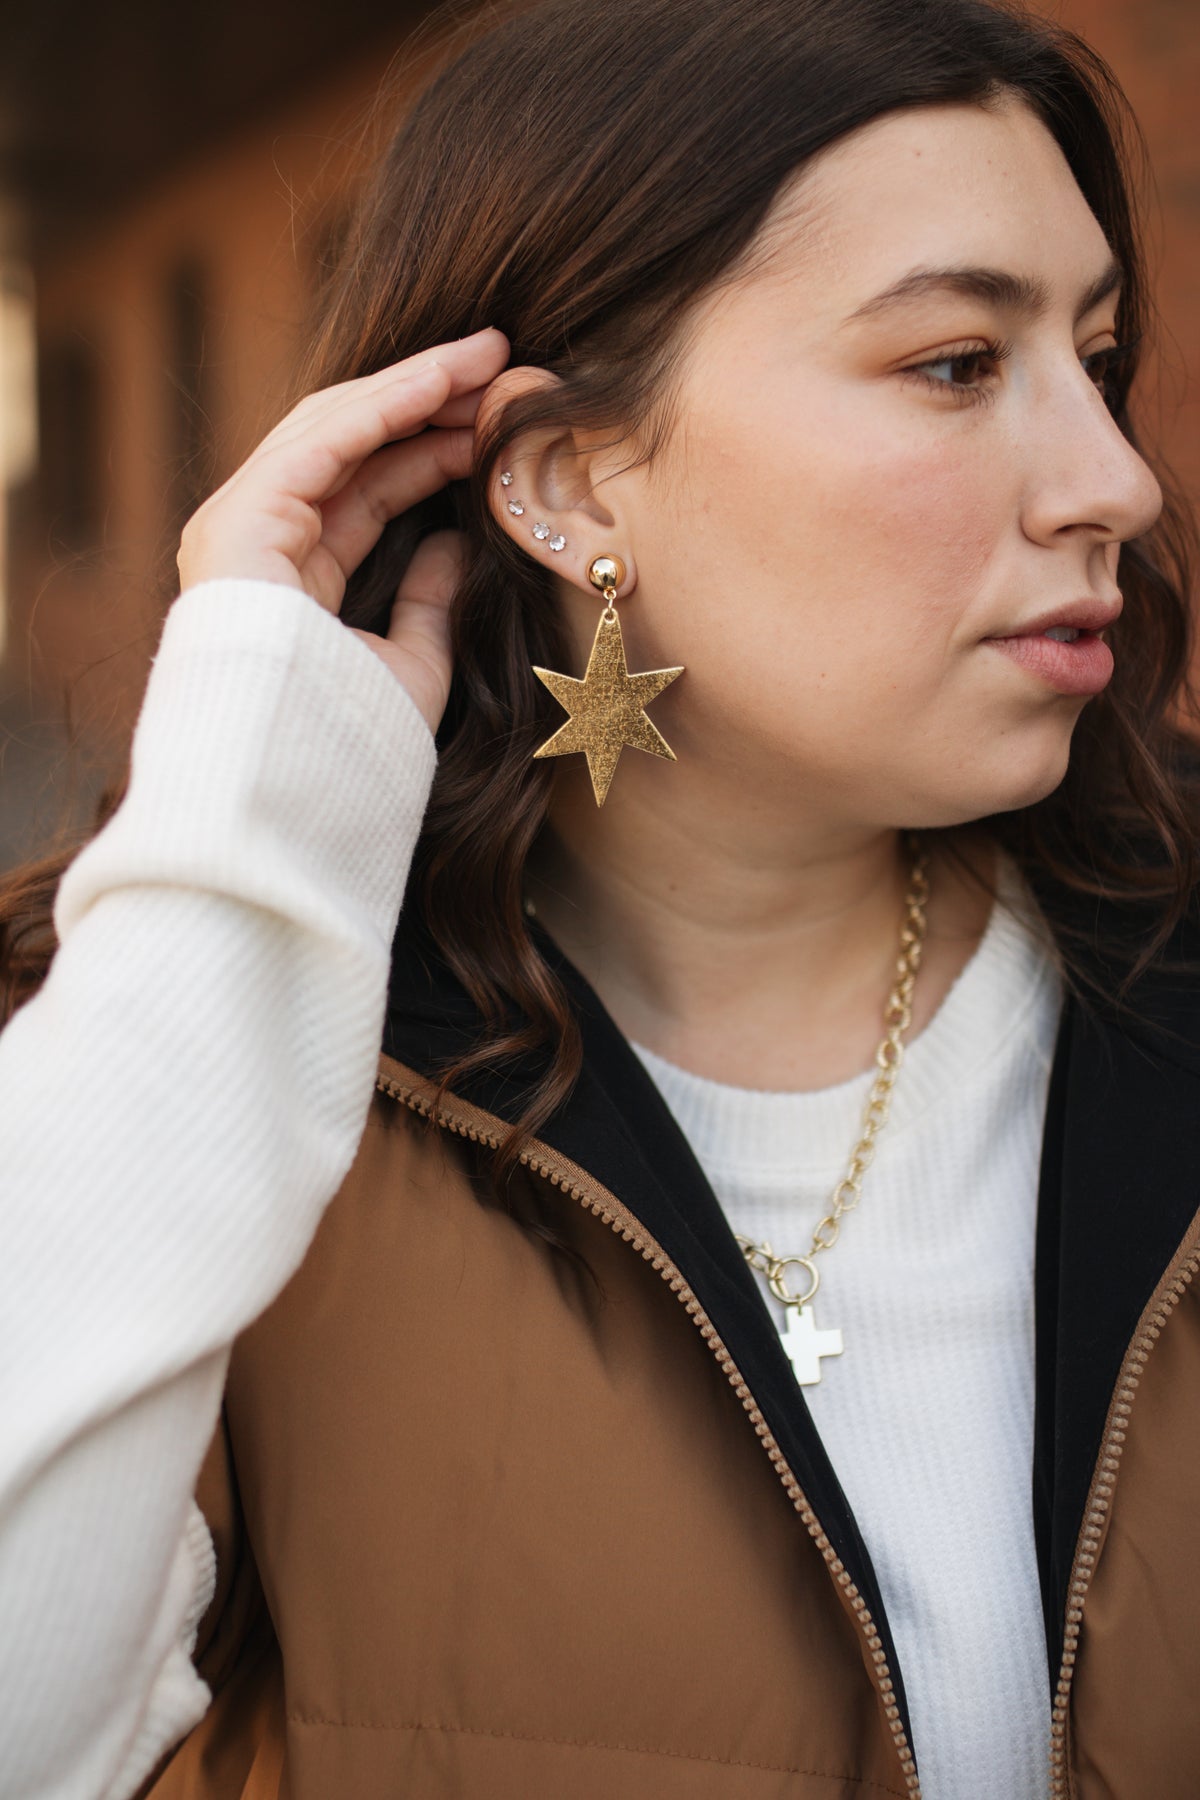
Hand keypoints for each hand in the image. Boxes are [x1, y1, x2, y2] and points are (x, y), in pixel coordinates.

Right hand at [176, 328, 509, 732]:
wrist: (299, 788)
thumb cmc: (354, 746)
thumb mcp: (413, 665)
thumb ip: (431, 604)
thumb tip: (459, 545)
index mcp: (295, 578)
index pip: (370, 487)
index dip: (435, 447)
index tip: (499, 419)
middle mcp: (261, 542)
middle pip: (353, 446)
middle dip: (429, 401)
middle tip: (503, 363)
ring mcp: (241, 527)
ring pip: (336, 428)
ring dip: (416, 387)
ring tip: (490, 356)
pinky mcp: (238, 521)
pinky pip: (321, 442)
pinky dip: (386, 404)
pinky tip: (446, 378)